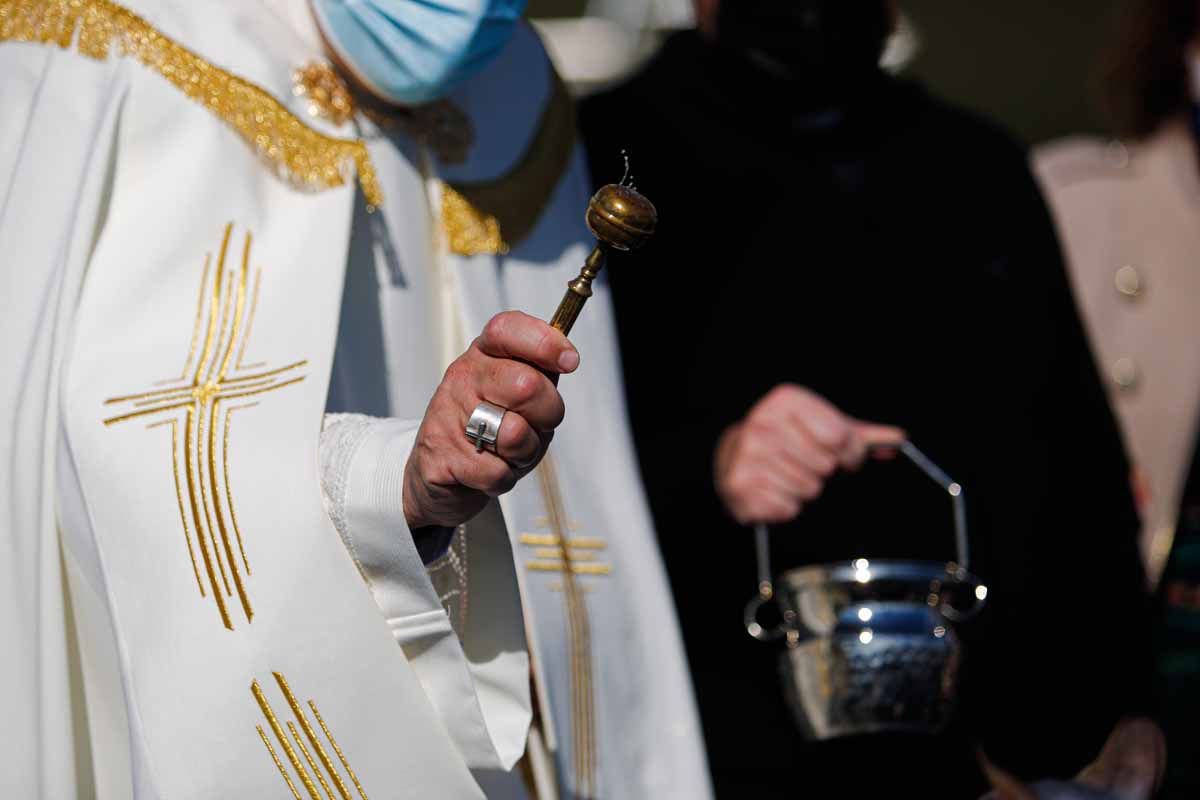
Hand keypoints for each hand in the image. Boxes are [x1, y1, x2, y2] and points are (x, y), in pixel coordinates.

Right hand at [402, 311, 578, 529]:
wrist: (439, 472)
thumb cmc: (490, 428)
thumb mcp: (517, 393)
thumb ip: (541, 373)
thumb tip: (566, 357)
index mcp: (483, 355)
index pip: (507, 329)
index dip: (544, 342)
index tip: (569, 360)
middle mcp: (463, 378)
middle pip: (526, 385)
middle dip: (547, 413)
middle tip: (536, 424)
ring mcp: (448, 416)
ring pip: (514, 434)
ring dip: (526, 452)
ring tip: (510, 451)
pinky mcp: (442, 457)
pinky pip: (498, 472)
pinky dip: (505, 478)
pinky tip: (489, 470)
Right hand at [714, 384, 904, 524]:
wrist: (736, 454)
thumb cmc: (789, 439)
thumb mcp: (824, 428)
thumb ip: (861, 435)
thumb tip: (898, 440)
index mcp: (786, 400)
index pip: (840, 436)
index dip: (849, 453)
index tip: (842, 455)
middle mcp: (762, 422)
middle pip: (825, 465)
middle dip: (825, 471)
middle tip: (811, 466)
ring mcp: (748, 454)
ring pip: (808, 488)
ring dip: (806, 489)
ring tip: (790, 477)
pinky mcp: (740, 485)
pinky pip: (787, 507)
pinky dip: (787, 506)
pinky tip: (775, 491)